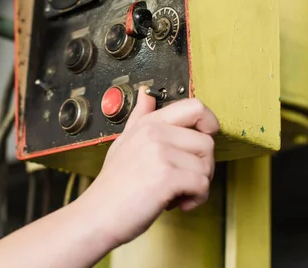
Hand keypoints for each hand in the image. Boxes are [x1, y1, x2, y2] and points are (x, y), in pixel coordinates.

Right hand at [75, 87, 218, 247]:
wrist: (98, 215)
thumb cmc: (113, 185)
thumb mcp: (124, 142)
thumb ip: (140, 117)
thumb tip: (147, 94)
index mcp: (148, 123)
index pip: (195, 107)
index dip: (209, 124)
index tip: (203, 142)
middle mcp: (154, 133)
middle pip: (207, 142)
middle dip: (204, 165)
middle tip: (185, 179)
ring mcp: (160, 153)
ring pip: (206, 166)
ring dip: (198, 186)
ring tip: (177, 193)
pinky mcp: (166, 176)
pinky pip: (202, 185)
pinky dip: (196, 199)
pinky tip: (177, 203)